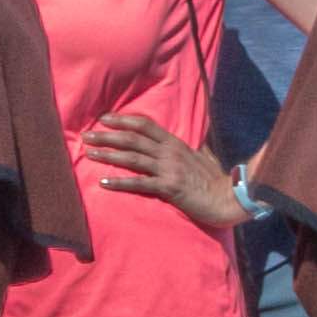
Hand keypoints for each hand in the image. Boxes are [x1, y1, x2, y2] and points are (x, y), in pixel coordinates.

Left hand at [91, 112, 244, 235]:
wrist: (229, 198)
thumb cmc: (216, 180)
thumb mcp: (204, 157)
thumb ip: (196, 148)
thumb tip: (197, 141)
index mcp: (176, 143)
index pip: (145, 125)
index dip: (123, 120)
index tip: (104, 119)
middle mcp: (169, 152)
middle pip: (133, 139)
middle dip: (107, 136)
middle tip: (86, 136)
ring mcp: (168, 169)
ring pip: (133, 158)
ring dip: (109, 155)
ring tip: (89, 154)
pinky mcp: (169, 187)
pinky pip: (140, 183)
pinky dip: (120, 182)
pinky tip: (104, 182)